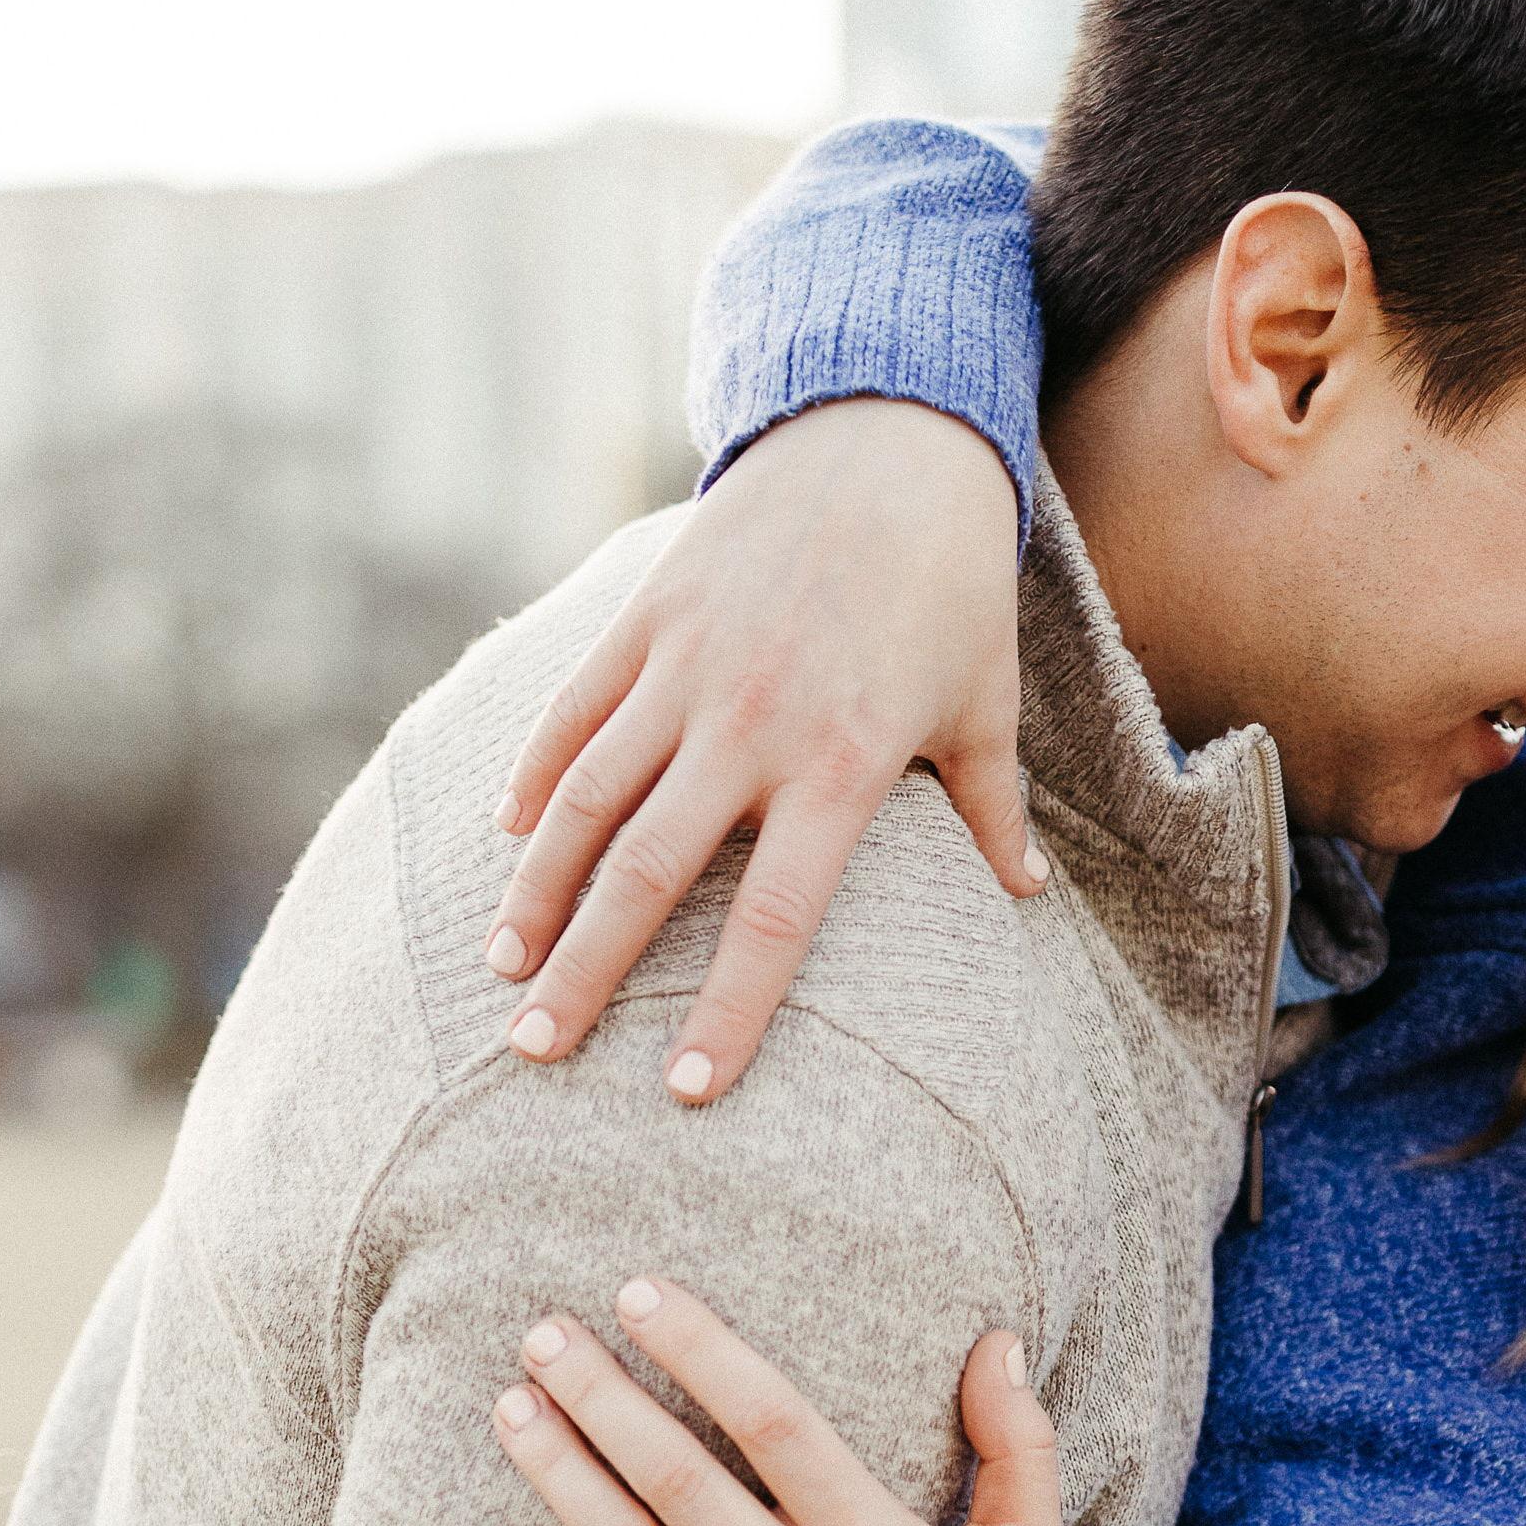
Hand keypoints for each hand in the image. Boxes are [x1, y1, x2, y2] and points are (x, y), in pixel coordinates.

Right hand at [490, 403, 1037, 1101]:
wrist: (887, 436)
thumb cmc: (949, 582)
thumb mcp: (985, 699)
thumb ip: (989, 808)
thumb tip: (1024, 899)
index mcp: (843, 762)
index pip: (776, 918)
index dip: (729, 1009)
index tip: (685, 1089)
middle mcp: (752, 723)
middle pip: (650, 873)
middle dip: (586, 971)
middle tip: (534, 1052)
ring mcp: (687, 667)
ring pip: (588, 796)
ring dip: (536, 887)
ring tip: (501, 965)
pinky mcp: (647, 616)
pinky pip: (575, 711)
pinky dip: (536, 776)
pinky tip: (505, 839)